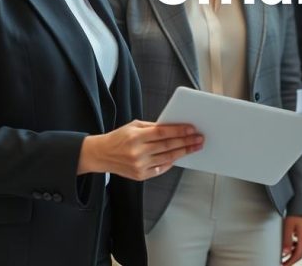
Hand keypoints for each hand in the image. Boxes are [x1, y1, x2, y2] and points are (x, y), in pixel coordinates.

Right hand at [77, 120, 202, 180]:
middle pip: (167, 146)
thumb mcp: (133, 126)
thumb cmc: (119, 138)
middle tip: (199, 138)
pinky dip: (171, 162)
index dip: (179, 130)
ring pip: (167, 158)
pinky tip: (180, 156)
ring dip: (184, 152)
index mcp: (135, 137)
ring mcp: (139, 166)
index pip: (162, 133)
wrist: (101, 155)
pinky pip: (161, 168)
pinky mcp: (140, 176)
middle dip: (186, 141)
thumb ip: (153, 127)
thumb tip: (174, 127)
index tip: (192, 128)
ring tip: (195, 146)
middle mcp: (137, 152)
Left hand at [280, 215, 301, 264]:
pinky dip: (293, 247)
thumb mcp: (288, 226)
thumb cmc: (295, 211)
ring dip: (292, 254)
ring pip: (300, 248)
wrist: (301, 202)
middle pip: (300, 253)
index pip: (298, 255)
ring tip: (284, 256)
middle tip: (283, 264)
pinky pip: (299, 243)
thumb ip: (286, 240)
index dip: (290, 262)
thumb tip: (285, 253)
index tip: (283, 265)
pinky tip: (288, 245)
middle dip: (291, 260)